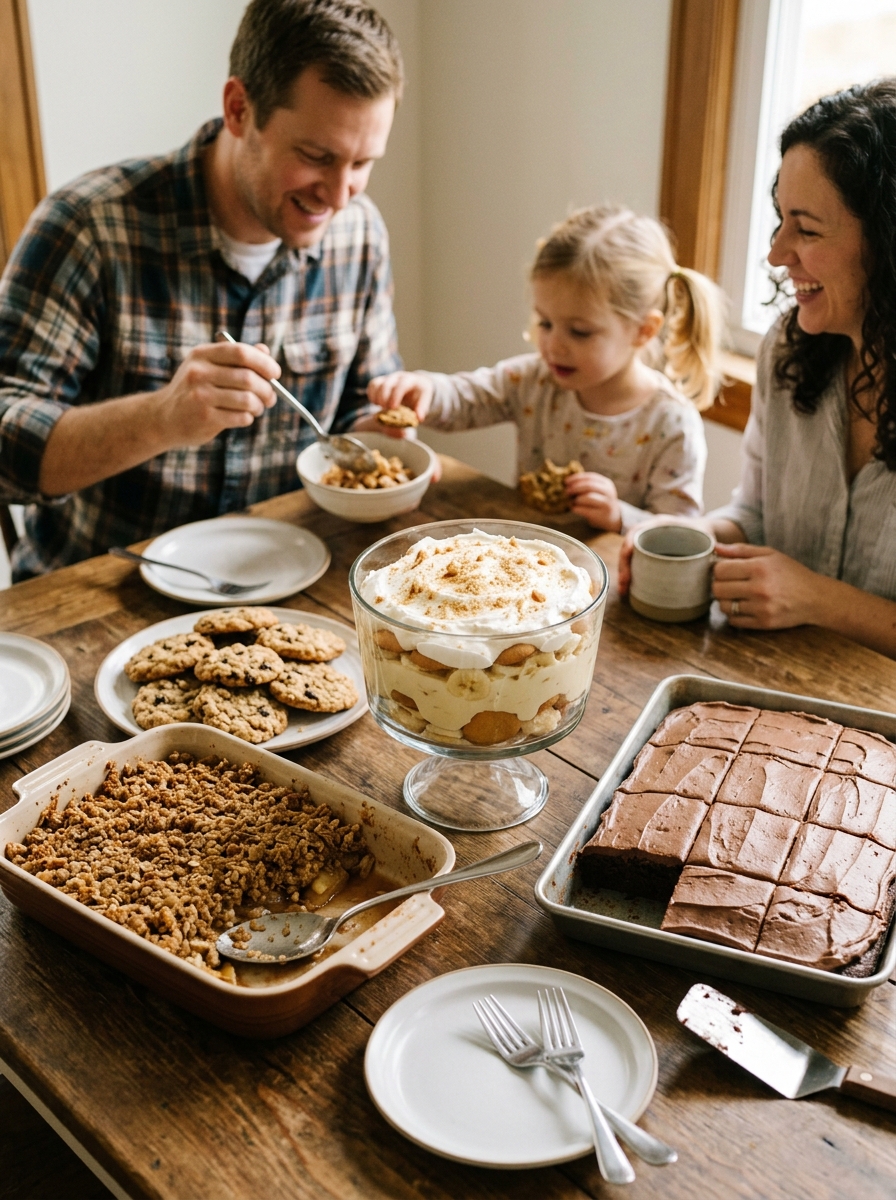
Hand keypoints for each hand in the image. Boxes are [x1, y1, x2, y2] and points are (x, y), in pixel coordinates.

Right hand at [154, 341, 279, 446]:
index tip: (275, 373)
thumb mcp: (208, 368)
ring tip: (257, 408)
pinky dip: (248, 418)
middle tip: (271, 397)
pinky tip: (243, 417)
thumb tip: (265, 350)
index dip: (264, 362)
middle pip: (248, 377)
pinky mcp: (204, 417)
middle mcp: (199, 372)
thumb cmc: (194, 391)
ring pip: (247, 399)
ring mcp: (200, 395)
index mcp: (202, 355)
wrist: (163, 418)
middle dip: (267, 389)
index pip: (241, 352)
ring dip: (259, 406)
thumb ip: (235, 359)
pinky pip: (240, 417)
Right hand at [366, 371, 433, 420]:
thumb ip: (420, 411)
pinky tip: (376, 403)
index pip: (402, 385)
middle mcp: (400, 377)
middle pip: (387, 384)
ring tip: (382, 407)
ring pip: (378, 384)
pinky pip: (373, 385)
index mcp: (413, 381)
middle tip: (386, 409)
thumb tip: (415, 421)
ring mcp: (390, 378)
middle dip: (384, 397)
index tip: (393, 407)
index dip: (396, 395)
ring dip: (377, 397)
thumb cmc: (418, 399)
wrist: (415, 389)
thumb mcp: (422, 404)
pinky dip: (372, 395)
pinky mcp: (382, 381)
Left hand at [564, 472, 621, 531]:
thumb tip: (567, 482)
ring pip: (588, 497)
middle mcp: (609, 492)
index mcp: (607, 483)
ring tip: (570, 501)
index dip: (577, 478)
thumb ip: (587, 485)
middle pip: (589, 486)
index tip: (566, 481)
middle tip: (567, 491)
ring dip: (576, 498)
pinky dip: (576, 508)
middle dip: (575, 487)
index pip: (590, 477)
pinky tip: (573, 508)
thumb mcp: (598, 491)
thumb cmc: (600, 502)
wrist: (613, 518)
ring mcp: (606, 504)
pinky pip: (585, 510)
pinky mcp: (601, 515)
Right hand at [618, 514, 713, 594]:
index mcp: (659, 523)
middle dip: (624, 566)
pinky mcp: (648, 557)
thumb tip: (716, 551)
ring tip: (623, 592)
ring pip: (629, 559)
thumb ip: (710, 542)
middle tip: (624, 584)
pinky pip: (635, 565)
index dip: (629, 542)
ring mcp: (647, 545)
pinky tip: (629, 591)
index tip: (627, 555)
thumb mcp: (705, 535)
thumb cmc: (703, 532)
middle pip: (629, 547)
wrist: (703, 532)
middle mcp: (649, 533)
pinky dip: (630, 577)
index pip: (638, 530)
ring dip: (624, 575)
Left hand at [713, 543, 825, 627]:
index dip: (718, 570)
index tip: (724, 571)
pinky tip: (743, 607)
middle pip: (718, 589)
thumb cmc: (792, 573)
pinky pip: (734, 620)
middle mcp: (759, 588)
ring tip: (736, 595)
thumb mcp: (770, 554)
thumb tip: (715, 548)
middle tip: (728, 583)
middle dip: (719, 585)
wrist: (815, 598)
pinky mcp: (763, 623)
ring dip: (725, 601)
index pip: (720, 570)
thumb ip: (741, 550)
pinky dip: (733, 614)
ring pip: (723, 606)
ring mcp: (761, 608)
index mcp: (759, 568)